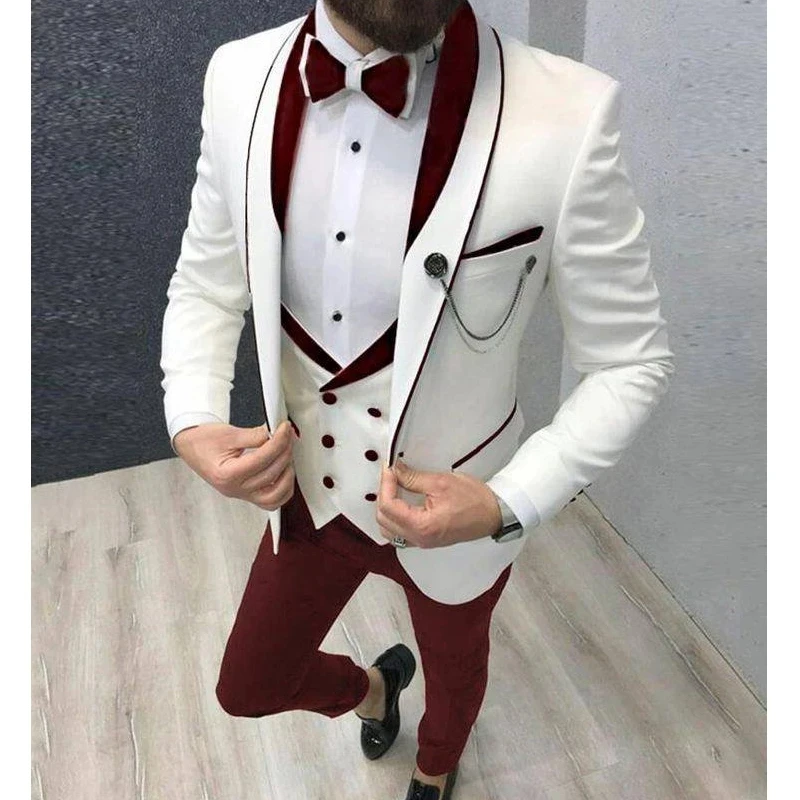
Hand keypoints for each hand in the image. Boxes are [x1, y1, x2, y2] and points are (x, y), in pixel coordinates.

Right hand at [173, 419, 297, 510]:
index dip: (279, 441)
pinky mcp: (247, 495)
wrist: (191, 446)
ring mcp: (241, 494)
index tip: (284, 428)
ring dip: (288, 474)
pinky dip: (283, 489)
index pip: (262, 458)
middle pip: (271, 474)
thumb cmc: (203, 441)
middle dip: (285, 451)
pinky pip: (272, 502)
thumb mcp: (228, 433)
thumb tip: (274, 435)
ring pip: (276, 495)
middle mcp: (235, 489)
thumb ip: (254, 436)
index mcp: (227, 474)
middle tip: (288, 435)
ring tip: (287, 454)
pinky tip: (285, 472)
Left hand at [376, 458, 502, 547]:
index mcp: (422, 527)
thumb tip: (394, 469)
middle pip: (383, 519)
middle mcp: (418, 539)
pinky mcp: (425, 540)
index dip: (385, 483)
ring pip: (388, 529)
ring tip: (394, 487)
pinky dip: (394, 518)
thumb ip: (412, 477)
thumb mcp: (440, 482)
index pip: (388, 506)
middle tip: (391, 474)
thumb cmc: (473, 499)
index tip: (390, 467)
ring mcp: (421, 542)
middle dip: (383, 494)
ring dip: (386, 508)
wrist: (493, 514)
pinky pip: (399, 533)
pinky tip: (401, 502)